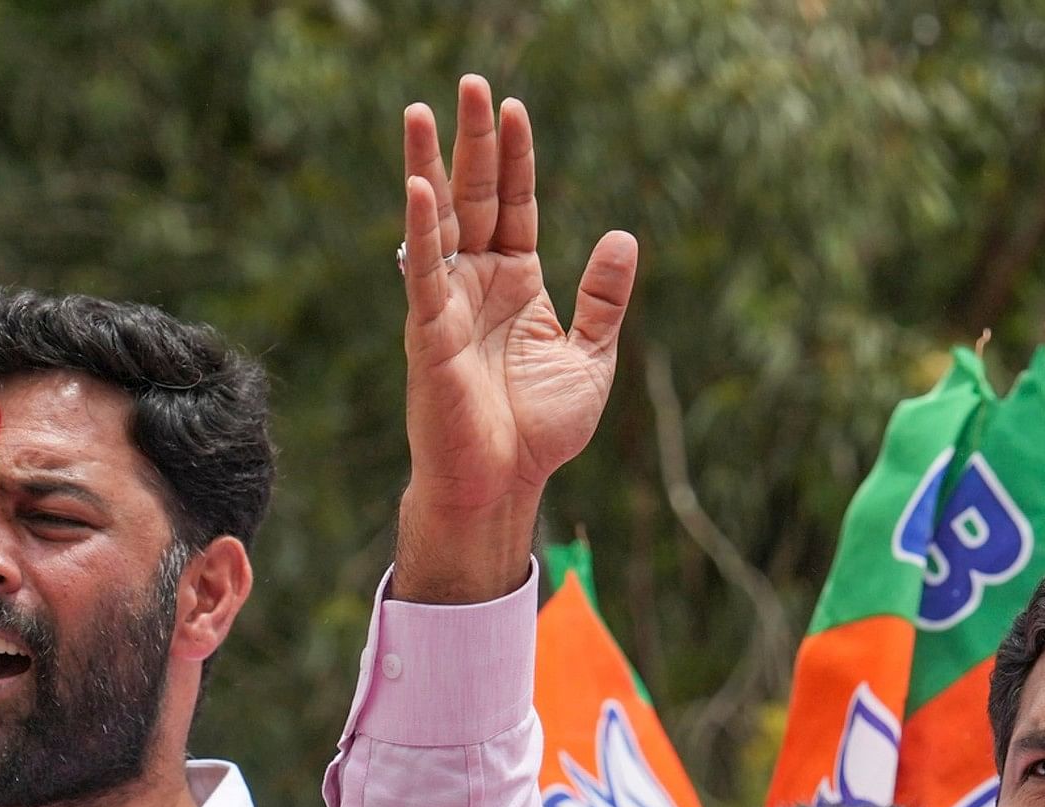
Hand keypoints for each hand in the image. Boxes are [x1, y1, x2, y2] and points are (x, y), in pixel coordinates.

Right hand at [389, 77, 638, 604]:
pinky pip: (424, 272)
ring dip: (430, 164)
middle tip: (472, 84)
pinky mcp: (429, 332)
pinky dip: (421, 229)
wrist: (505, 485)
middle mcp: (478, 282)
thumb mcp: (590, 357)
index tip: (514, 106)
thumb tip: (625, 236)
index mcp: (517, 282)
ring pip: (440, 220)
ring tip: (424, 110)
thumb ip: (604, 298)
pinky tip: (419, 187)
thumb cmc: (539, 431)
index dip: (515, 157)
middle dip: (473, 140)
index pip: (515, 204)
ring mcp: (449, 302)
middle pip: (475, 196)